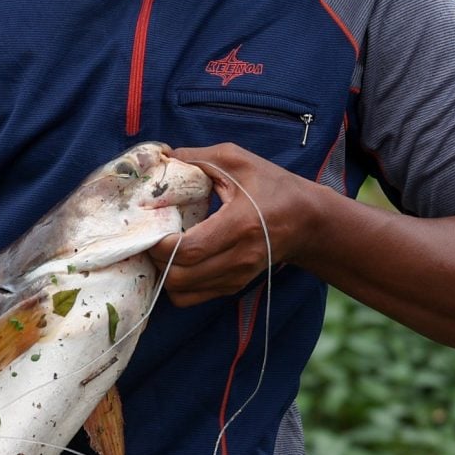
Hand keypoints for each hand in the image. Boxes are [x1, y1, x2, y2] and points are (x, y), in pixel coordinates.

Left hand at [160, 144, 330, 305]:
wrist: (307, 221)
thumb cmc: (272, 186)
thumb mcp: (238, 161)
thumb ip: (197, 157)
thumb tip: (161, 156)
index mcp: (240, 224)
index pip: (190, 249)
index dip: (161, 245)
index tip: (148, 228)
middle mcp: (240, 257)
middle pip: (181, 276)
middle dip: (156, 259)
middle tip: (148, 237)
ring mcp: (237, 276)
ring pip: (183, 292)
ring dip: (163, 273)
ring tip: (160, 249)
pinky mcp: (233, 286)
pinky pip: (192, 298)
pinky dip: (175, 284)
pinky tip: (174, 262)